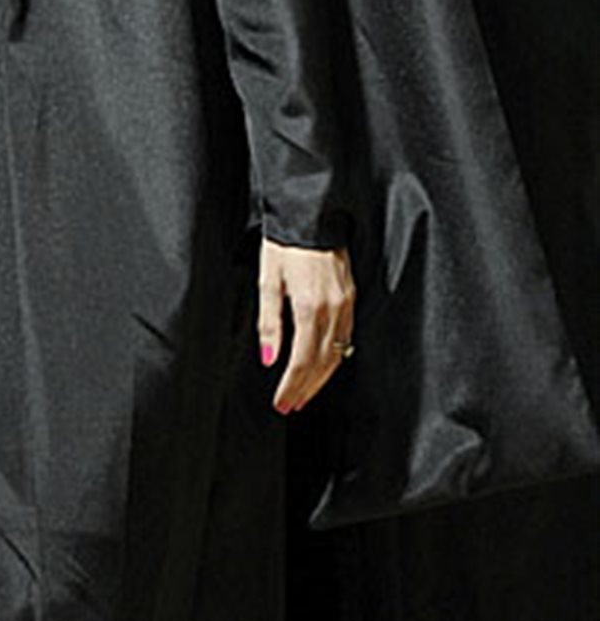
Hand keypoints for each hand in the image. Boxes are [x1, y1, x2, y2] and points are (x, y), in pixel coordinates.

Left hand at [257, 236, 354, 413]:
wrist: (311, 215)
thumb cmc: (284, 245)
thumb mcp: (268, 281)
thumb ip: (269, 323)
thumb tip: (268, 359)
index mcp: (309, 308)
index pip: (301, 361)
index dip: (291, 386)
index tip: (281, 403)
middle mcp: (333, 310)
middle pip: (321, 364)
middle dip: (305, 389)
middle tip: (290, 406)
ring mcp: (346, 305)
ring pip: (337, 354)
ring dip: (320, 378)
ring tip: (304, 394)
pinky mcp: (352, 298)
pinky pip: (346, 338)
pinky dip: (334, 358)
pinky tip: (323, 366)